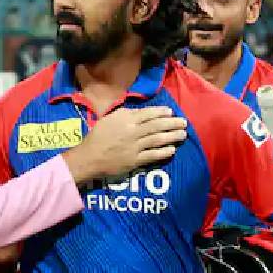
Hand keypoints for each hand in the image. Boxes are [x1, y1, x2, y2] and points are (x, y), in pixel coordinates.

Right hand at [63, 106, 186, 183]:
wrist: (89, 157)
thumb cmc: (97, 137)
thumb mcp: (109, 118)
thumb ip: (125, 114)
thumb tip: (142, 112)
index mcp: (125, 119)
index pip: (148, 113)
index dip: (162, 112)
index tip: (171, 112)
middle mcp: (132, 131)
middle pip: (157, 125)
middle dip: (172, 123)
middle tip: (184, 123)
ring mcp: (134, 146)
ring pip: (158, 139)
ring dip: (172, 136)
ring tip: (183, 135)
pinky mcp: (135, 160)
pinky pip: (153, 155)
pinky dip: (164, 152)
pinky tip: (172, 150)